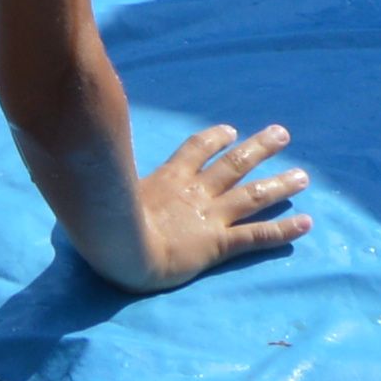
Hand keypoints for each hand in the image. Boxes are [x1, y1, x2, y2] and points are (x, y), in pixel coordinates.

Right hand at [104, 120, 308, 292]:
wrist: (124, 250)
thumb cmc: (106, 223)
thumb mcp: (104, 192)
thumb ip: (102, 182)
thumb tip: (74, 168)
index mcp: (168, 178)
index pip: (195, 150)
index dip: (214, 139)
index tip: (231, 131)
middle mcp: (195, 192)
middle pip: (233, 164)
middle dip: (259, 148)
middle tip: (282, 135)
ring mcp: (210, 216)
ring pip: (252, 194)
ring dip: (279, 184)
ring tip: (303, 176)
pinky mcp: (220, 243)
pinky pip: (256, 235)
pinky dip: (284, 230)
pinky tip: (306, 224)